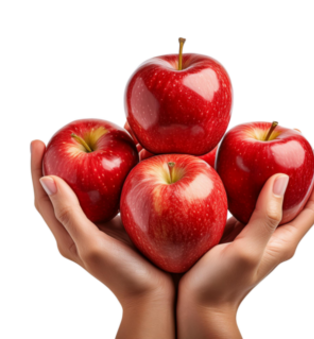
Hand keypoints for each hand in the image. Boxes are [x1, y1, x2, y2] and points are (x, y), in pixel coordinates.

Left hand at [30, 138, 174, 337]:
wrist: (155, 298)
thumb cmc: (122, 275)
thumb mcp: (91, 245)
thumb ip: (69, 215)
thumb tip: (48, 179)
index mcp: (66, 235)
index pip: (43, 196)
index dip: (37, 167)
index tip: (38, 140)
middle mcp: (83, 229)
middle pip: (66, 189)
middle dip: (62, 162)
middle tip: (65, 136)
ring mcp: (104, 229)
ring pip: (93, 191)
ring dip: (92, 167)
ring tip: (98, 143)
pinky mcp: (125, 228)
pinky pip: (116, 197)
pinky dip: (118, 178)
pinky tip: (131, 165)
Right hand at [175, 141, 313, 337]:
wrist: (197, 310)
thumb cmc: (220, 285)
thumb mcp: (246, 251)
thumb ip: (265, 218)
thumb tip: (282, 179)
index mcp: (285, 240)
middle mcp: (274, 236)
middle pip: (299, 197)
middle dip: (307, 170)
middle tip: (309, 142)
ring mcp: (255, 234)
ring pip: (275, 198)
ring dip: (281, 173)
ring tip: (282, 149)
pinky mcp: (235, 233)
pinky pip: (250, 202)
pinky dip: (253, 183)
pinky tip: (246, 167)